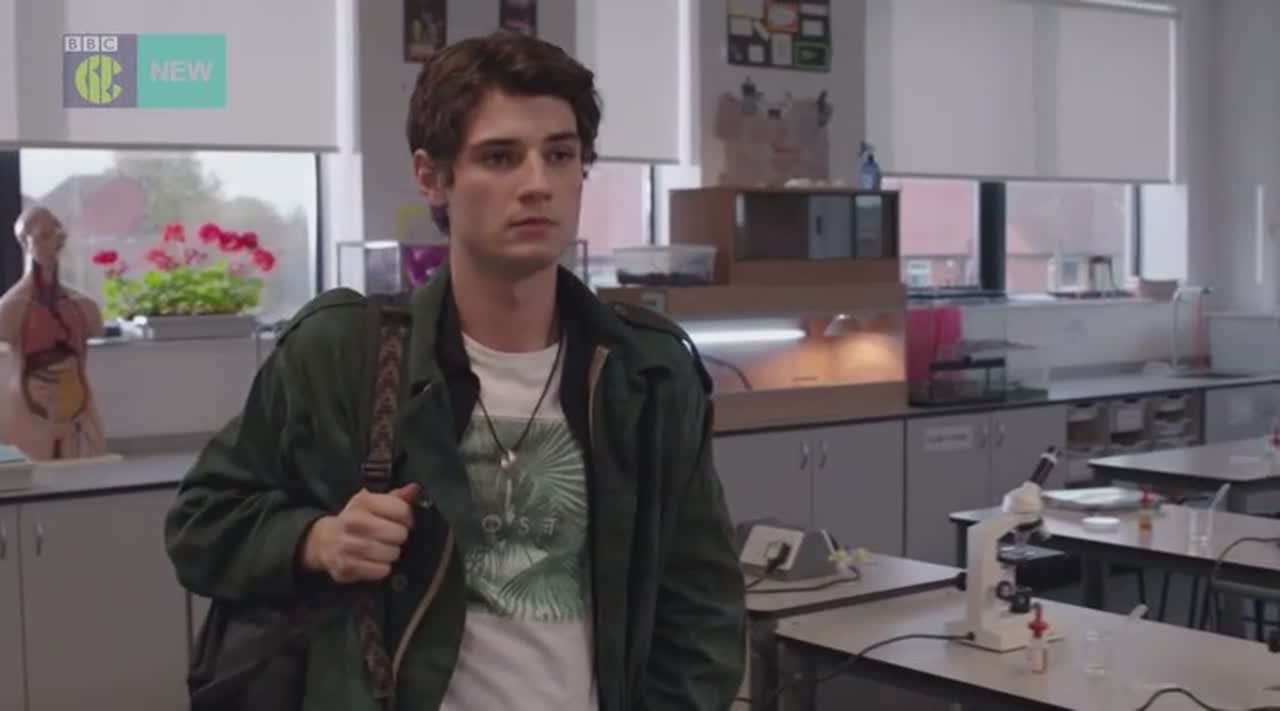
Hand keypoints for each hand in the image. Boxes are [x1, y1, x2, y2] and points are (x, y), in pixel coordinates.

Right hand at [302, 483, 419, 583]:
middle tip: (391, 538)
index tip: (402, 522)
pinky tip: (375, 562)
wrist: (325, 541)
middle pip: (398, 533)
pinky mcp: (347, 567)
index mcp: (363, 502)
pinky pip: (380, 570)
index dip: (408, 518)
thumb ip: (396, 497)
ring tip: (384, 550)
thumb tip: (414, 489)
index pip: (402, 510)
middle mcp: (354, 521)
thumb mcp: (373, 504)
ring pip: (391, 553)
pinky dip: (382, 568)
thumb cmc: (356, 521)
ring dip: (392, 553)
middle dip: (399, 537)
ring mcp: (348, 545)